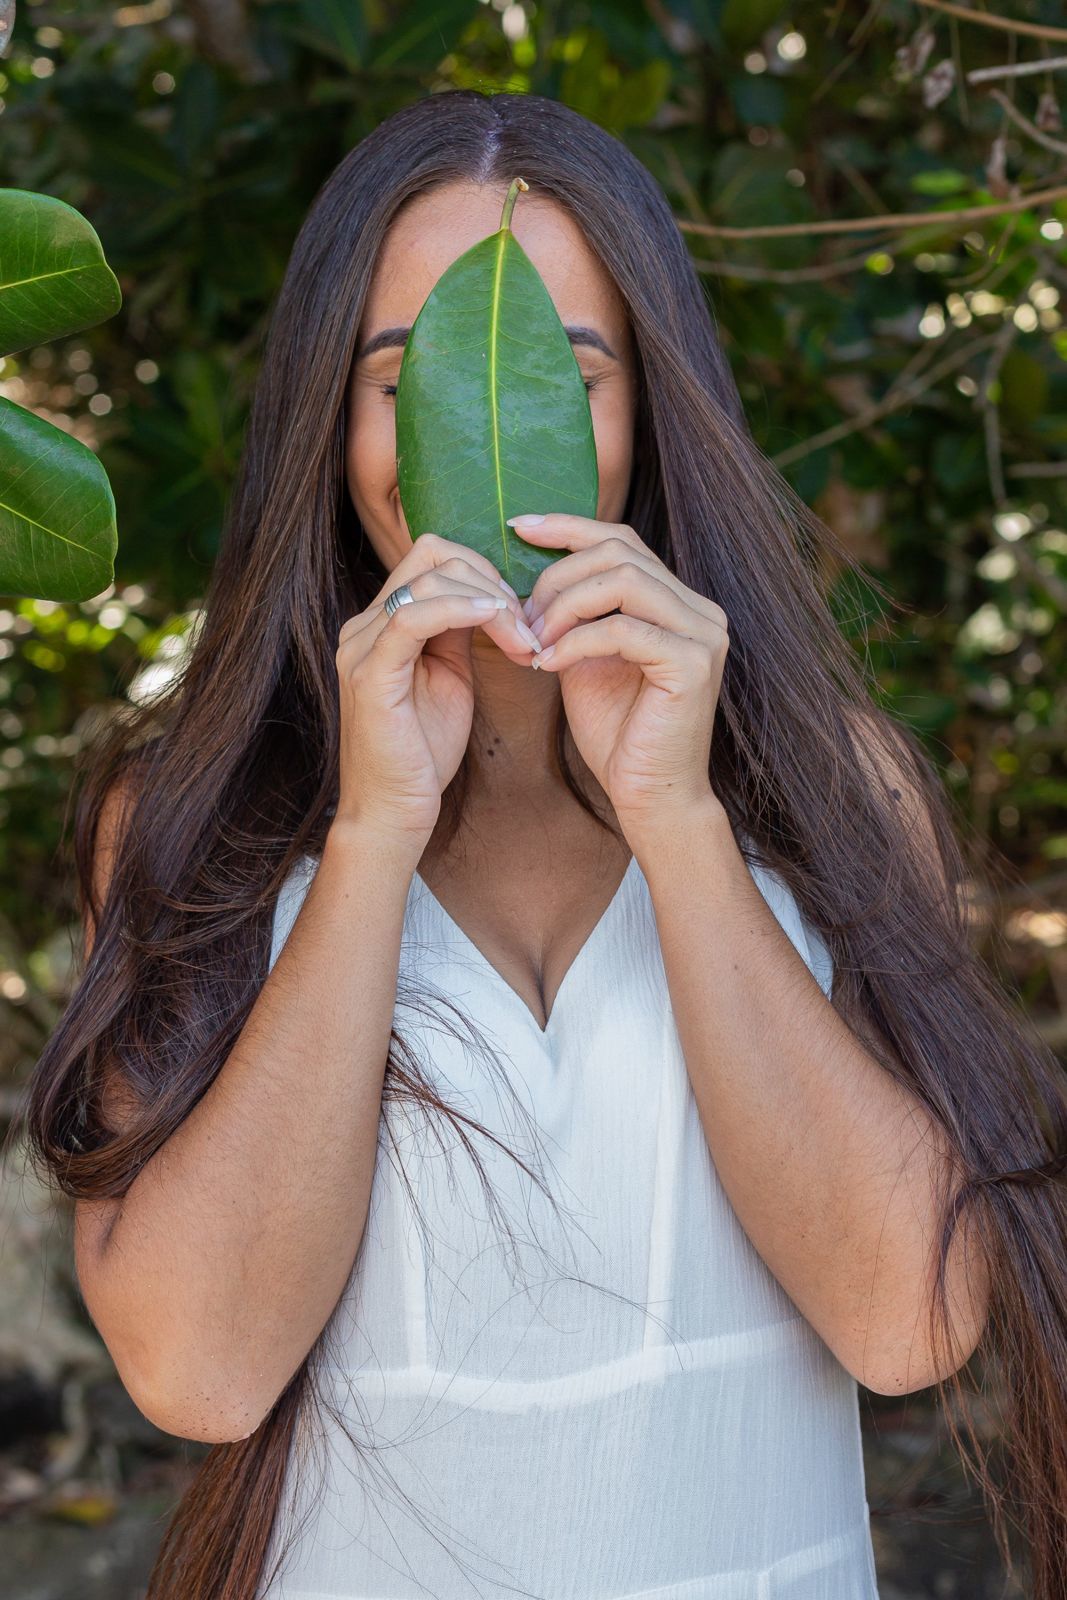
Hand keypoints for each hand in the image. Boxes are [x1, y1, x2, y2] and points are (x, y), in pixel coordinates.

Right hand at [333, 534, 540, 851]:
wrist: (393, 813)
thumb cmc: (423, 754)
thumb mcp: (451, 678)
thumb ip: (460, 634)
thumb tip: (490, 598)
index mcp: (382, 624)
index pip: (432, 558)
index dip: (485, 572)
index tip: (524, 613)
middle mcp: (364, 625)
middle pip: (431, 553)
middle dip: (490, 578)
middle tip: (528, 625)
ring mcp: (362, 646)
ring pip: (428, 576)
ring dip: (488, 598)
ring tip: (521, 636)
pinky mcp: (369, 673)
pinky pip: (414, 616)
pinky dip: (461, 608)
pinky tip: (496, 622)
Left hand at [509, 512, 727, 838]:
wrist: (651, 797)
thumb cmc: (618, 734)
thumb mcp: (586, 658)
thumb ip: (573, 615)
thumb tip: (529, 571)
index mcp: (679, 602)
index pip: (622, 539)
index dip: (568, 526)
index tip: (517, 527)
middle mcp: (700, 609)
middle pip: (618, 551)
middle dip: (556, 576)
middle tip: (519, 615)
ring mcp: (704, 634)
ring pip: (622, 580)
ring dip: (564, 605)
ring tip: (533, 638)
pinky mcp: (694, 665)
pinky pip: (623, 629)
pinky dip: (576, 641)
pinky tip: (548, 664)